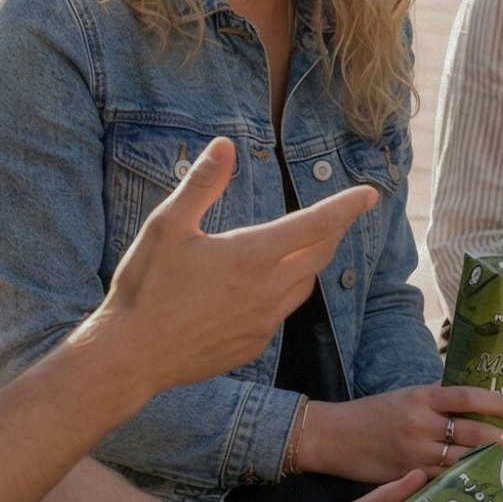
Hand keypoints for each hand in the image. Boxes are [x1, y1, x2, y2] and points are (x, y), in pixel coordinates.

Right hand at [95, 139, 373, 400]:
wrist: (132, 356)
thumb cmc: (146, 287)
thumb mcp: (167, 225)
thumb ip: (201, 183)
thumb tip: (225, 144)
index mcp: (251, 255)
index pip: (314, 224)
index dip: (346, 207)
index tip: (370, 194)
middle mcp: (267, 290)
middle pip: (318, 256)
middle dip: (333, 233)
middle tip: (338, 217)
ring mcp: (262, 322)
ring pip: (304, 286)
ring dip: (311, 263)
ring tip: (306, 247)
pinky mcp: (253, 346)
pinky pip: (281, 313)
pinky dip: (284, 293)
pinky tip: (265, 287)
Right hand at [295, 385, 502, 481]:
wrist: (334, 436)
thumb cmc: (373, 413)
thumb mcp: (405, 395)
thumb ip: (437, 398)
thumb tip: (474, 400)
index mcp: (421, 397)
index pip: (465, 396)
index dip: (494, 402)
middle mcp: (420, 424)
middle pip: (472, 433)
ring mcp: (415, 453)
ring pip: (464, 461)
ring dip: (493, 465)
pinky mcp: (409, 476)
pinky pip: (445, 480)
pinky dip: (466, 482)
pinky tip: (485, 486)